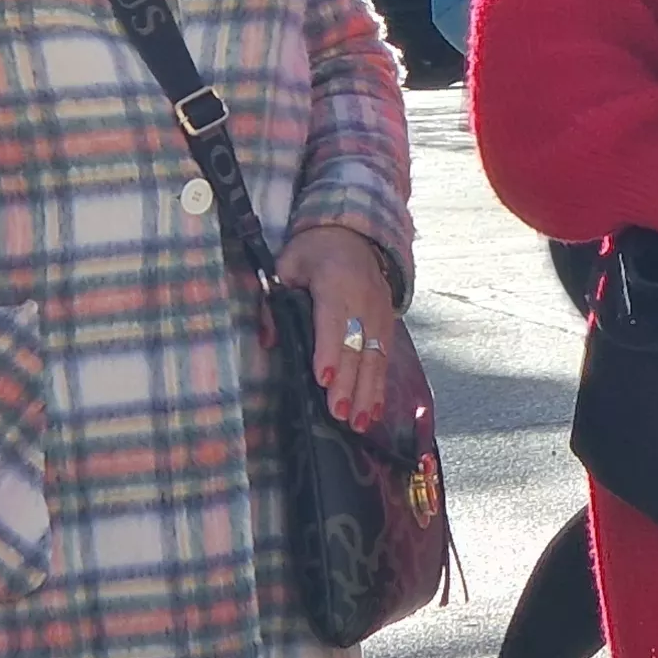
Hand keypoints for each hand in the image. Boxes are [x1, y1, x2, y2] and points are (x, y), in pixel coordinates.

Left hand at [278, 224, 399, 427]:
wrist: (354, 235)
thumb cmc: (313, 253)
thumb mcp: (286, 266)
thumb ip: (273, 302)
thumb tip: (268, 340)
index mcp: (336, 282)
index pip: (334, 320)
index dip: (329, 351)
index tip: (324, 379)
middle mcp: (364, 299)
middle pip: (357, 346)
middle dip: (349, 384)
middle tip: (340, 414)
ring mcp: (381, 312)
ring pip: (376, 357)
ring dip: (368, 392)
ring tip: (360, 422)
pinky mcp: (389, 323)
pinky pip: (386, 358)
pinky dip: (380, 386)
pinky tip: (375, 411)